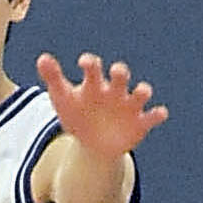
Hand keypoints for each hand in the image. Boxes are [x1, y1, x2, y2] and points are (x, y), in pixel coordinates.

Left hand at [37, 51, 167, 166]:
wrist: (93, 144)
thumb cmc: (78, 115)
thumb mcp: (63, 99)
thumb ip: (53, 78)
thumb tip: (42, 58)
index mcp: (94, 84)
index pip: (93, 68)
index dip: (90, 64)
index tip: (85, 62)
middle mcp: (114, 91)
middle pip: (121, 76)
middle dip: (121, 73)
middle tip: (118, 71)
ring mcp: (128, 107)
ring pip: (140, 94)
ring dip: (143, 91)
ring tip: (141, 92)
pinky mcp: (140, 124)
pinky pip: (152, 117)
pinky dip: (157, 114)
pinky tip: (160, 113)